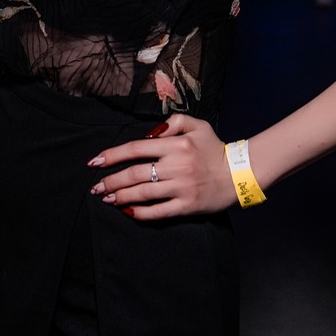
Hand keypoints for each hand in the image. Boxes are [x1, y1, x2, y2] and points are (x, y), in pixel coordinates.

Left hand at [87, 114, 234, 219]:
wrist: (240, 174)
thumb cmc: (215, 148)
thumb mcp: (197, 125)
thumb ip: (172, 122)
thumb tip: (148, 134)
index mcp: (176, 145)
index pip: (136, 148)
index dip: (112, 155)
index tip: (95, 161)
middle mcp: (177, 166)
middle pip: (135, 173)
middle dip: (111, 181)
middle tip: (96, 186)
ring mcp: (181, 188)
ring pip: (143, 193)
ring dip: (121, 197)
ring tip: (107, 198)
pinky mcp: (187, 206)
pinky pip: (158, 212)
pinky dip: (140, 213)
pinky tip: (127, 211)